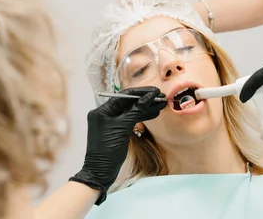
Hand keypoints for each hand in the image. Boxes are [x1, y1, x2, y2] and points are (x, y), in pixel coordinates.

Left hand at [69, 87, 166, 204]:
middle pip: (129, 102)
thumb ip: (136, 110)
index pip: (124, 96)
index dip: (141, 93)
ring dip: (146, 108)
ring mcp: (111, 122)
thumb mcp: (123, 127)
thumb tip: (150, 97)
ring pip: (131, 111)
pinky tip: (153, 114)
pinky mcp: (117, 130)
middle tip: (161, 98)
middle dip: (145, 100)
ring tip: (161, 106)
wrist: (101, 172)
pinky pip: (130, 119)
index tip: (156, 91)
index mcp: (102, 110)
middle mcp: (106, 113)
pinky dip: (141, 117)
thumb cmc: (108, 149)